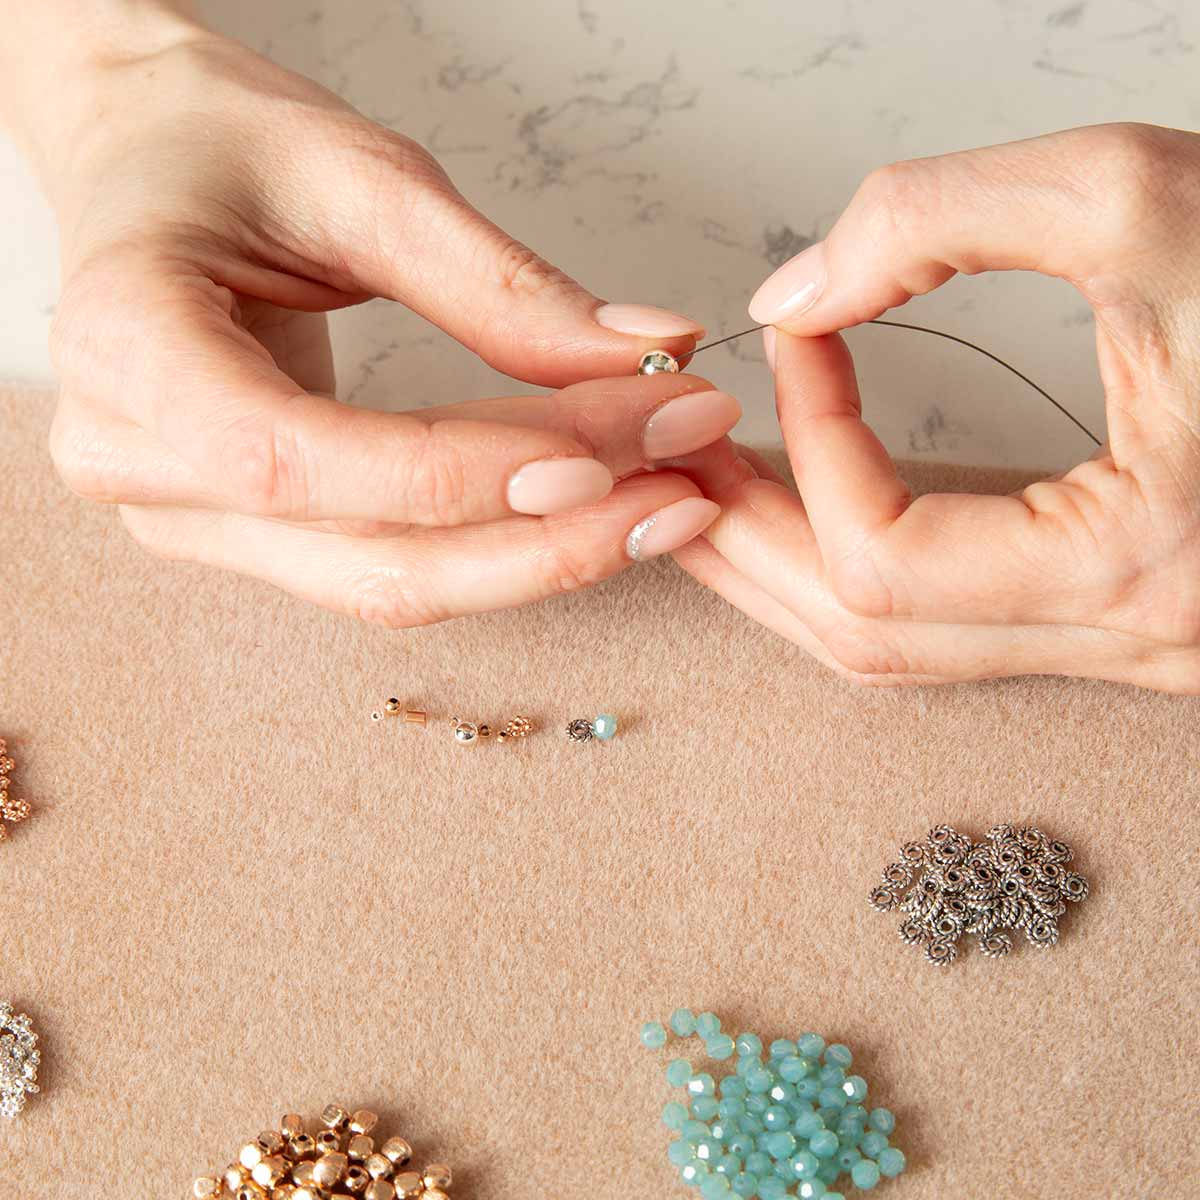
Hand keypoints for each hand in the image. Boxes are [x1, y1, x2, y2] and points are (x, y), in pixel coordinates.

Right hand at [33, 24, 737, 621]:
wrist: (143, 156)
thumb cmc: (222, 142)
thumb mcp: (362, 178)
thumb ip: (499, 286)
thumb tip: (649, 352)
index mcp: (130, 345)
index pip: (300, 456)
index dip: (464, 474)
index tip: (611, 455)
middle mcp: (135, 459)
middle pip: (366, 555)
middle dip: (543, 534)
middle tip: (683, 487)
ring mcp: (184, 514)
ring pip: (387, 583)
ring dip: (537, 555)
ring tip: (663, 503)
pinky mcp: (245, 530)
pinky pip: (387, 565)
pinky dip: (498, 544)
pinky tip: (592, 509)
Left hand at [677, 123, 1199, 690]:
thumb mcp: (1142, 192)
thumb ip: (938, 215)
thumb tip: (792, 292)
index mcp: (1143, 565)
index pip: (881, 556)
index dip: (808, 443)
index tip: (796, 336)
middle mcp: (1132, 637)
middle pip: (862, 634)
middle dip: (751, 540)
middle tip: (674, 455)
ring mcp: (1130, 644)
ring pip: (899, 649)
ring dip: (791, 563)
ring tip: (722, 476)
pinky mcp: (1125, 616)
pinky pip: (952, 624)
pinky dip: (864, 562)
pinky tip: (819, 495)